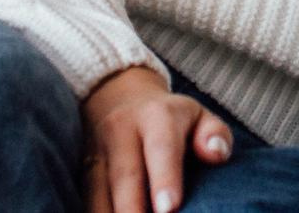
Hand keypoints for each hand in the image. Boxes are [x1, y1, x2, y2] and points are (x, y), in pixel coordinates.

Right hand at [82, 65, 233, 212]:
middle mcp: (121, 131)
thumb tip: (216, 154)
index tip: (170, 208)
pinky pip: (88, 200)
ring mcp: (98, 152)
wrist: (119, 97)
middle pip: (125, 175)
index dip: (165, 178)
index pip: (161, 147)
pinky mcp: (83, 171)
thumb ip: (215, 133)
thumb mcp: (198, 115)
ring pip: (100, 191)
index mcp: (156, 116)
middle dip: (133, 208)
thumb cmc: (170, 118)